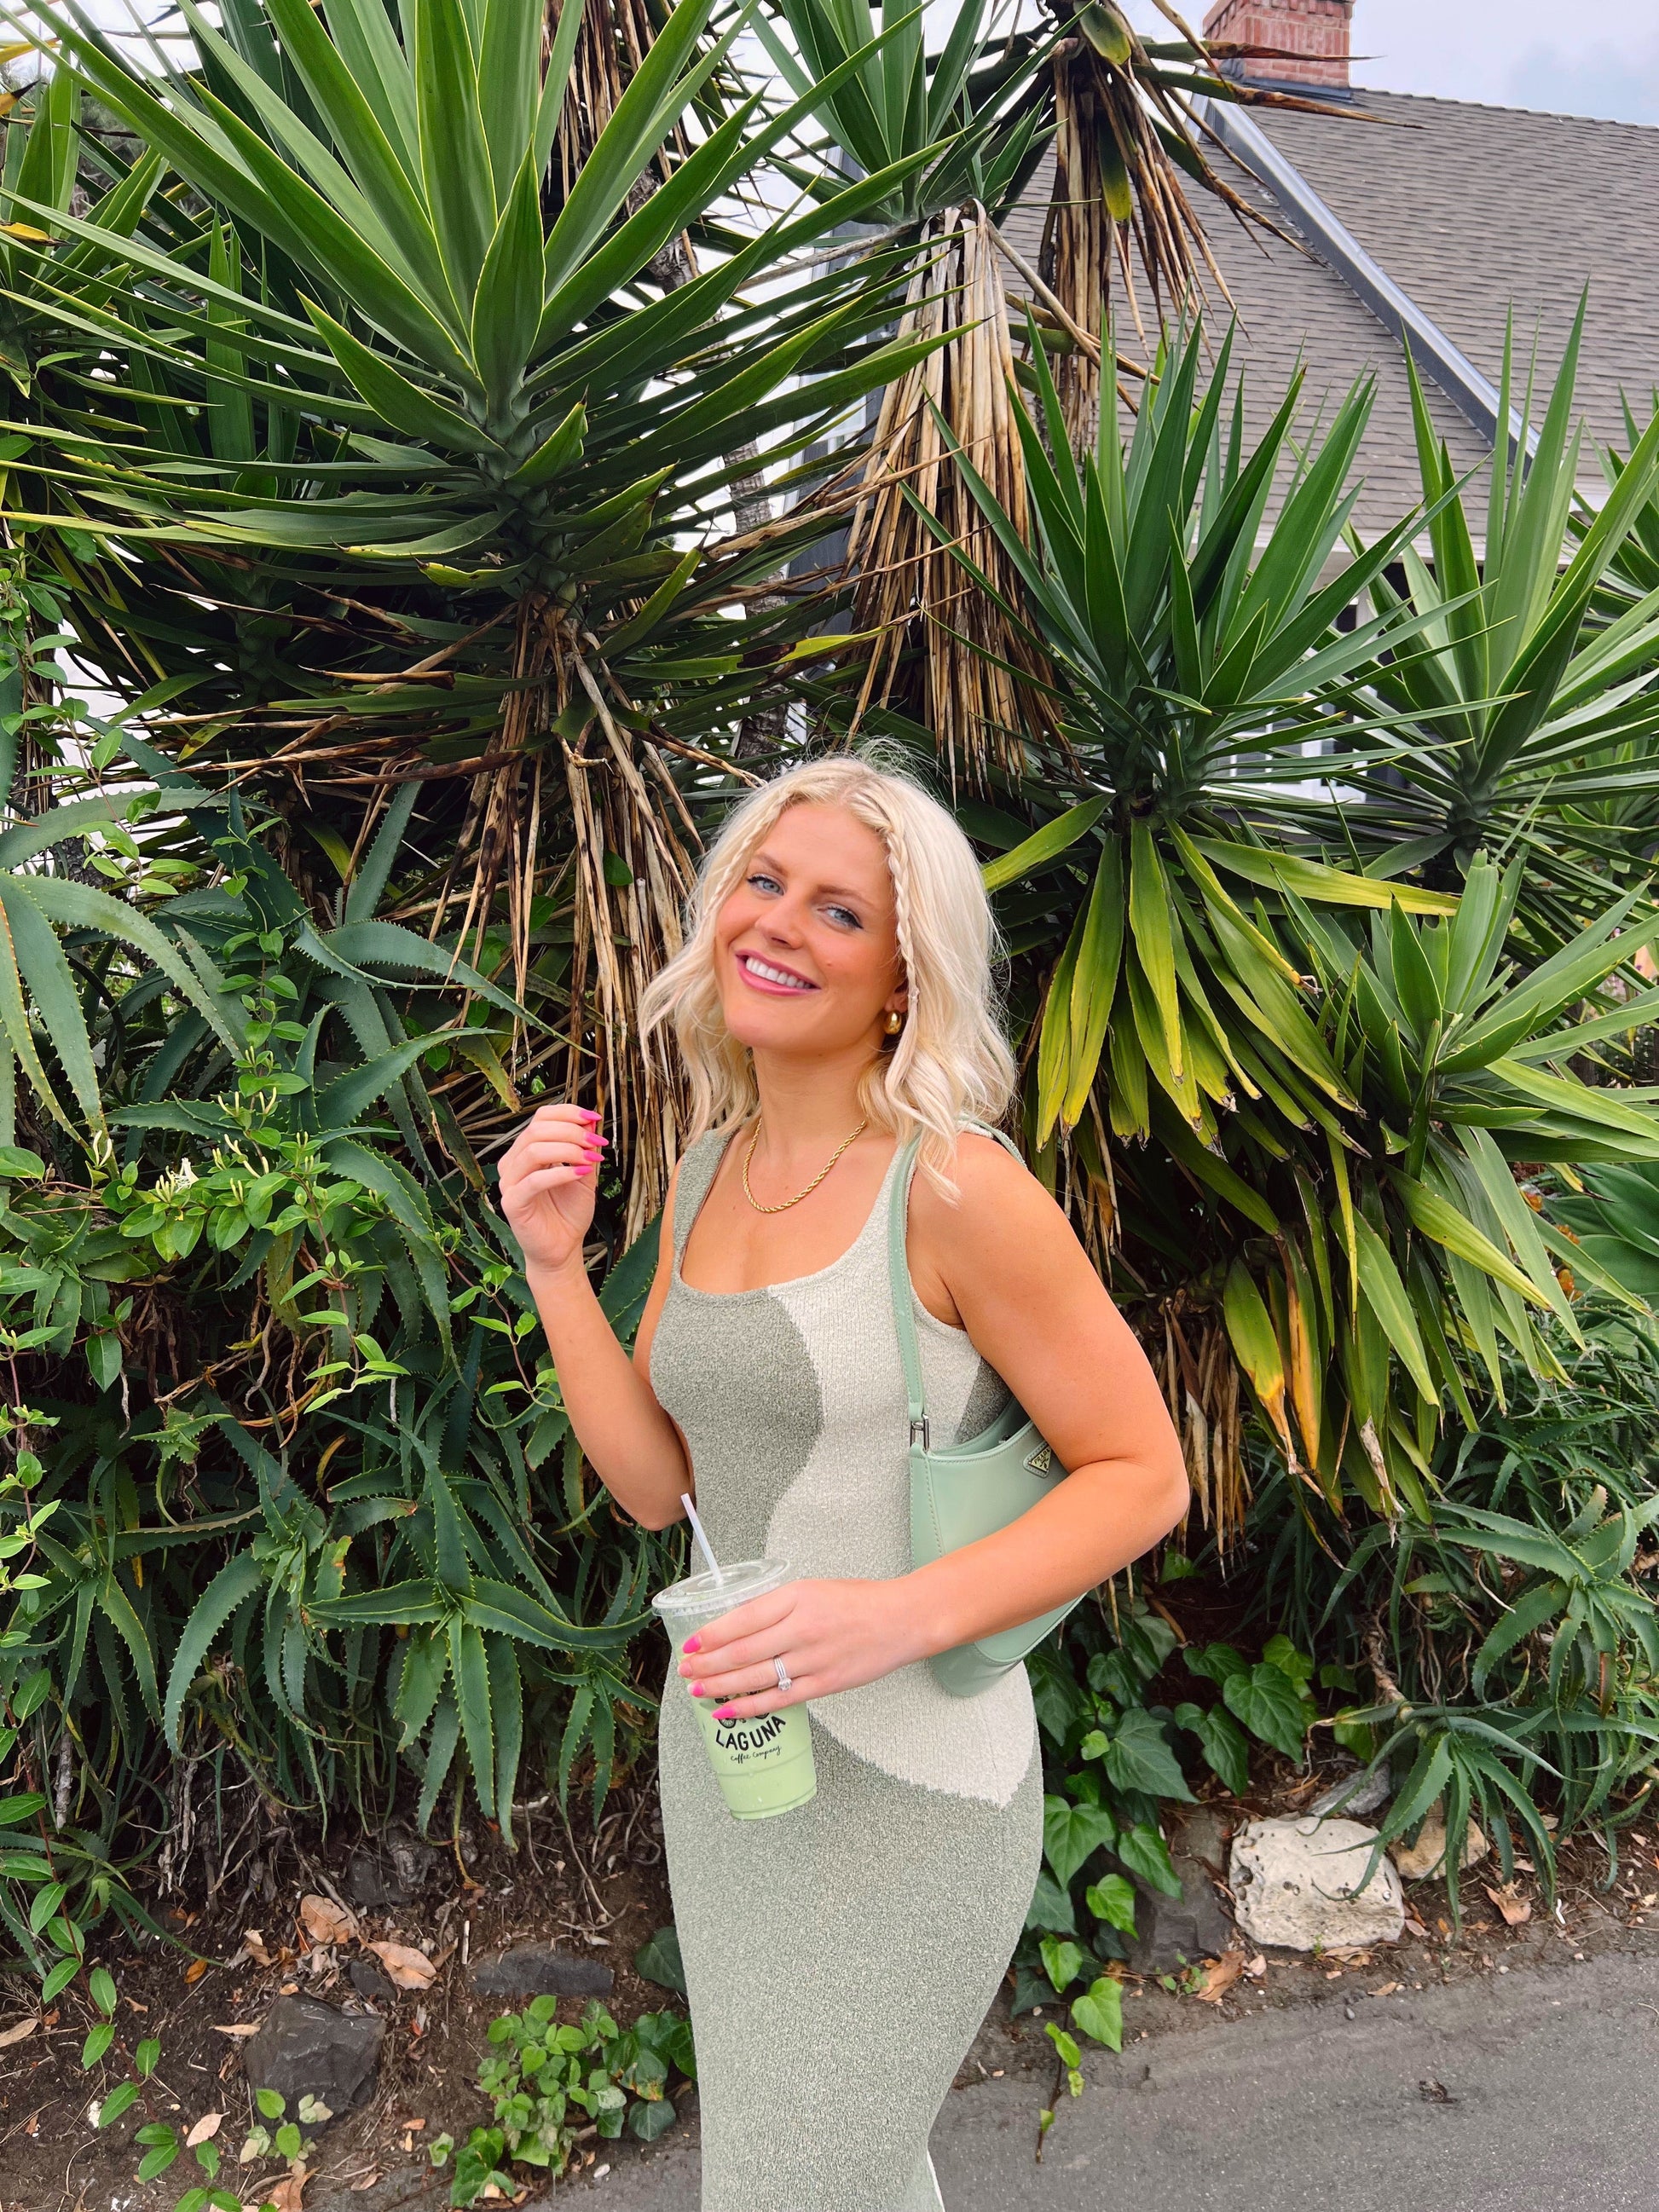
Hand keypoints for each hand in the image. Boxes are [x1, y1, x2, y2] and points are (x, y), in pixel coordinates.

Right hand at [497, 1103, 606, 1275]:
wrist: (563, 1248)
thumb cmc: (569, 1212)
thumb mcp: (583, 1173)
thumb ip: (583, 1148)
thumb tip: (590, 1120)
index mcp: (526, 1151)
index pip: (540, 1118)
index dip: (568, 1113)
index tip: (595, 1118)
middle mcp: (513, 1163)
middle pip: (537, 1130)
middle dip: (572, 1131)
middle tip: (597, 1141)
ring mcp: (509, 1183)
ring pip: (533, 1150)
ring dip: (568, 1149)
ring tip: (591, 1159)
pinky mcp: (512, 1203)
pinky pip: (534, 1181)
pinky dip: (560, 1173)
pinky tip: (581, 1174)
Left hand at [676, 1577, 925, 1720]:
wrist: (902, 1620)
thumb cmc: (858, 1601)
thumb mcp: (813, 1590)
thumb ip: (778, 1607)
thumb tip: (738, 1629)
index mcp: (797, 1596)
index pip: (744, 1617)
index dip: (713, 1633)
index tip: (692, 1642)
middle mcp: (803, 1627)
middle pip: (743, 1650)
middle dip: (708, 1662)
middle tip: (685, 1668)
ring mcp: (813, 1659)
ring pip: (755, 1676)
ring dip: (720, 1685)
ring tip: (696, 1688)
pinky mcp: (824, 1684)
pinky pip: (778, 1700)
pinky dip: (748, 1707)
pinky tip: (726, 1710)